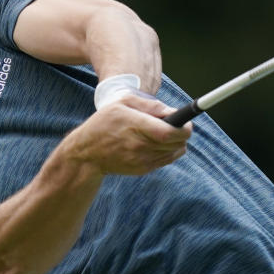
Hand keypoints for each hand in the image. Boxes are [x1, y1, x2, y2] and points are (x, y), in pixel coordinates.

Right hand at [65, 94, 191, 175]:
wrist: (87, 154)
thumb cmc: (104, 123)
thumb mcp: (122, 103)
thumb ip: (150, 105)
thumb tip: (173, 111)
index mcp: (136, 126)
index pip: (170, 132)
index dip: (184, 128)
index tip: (186, 122)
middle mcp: (141, 146)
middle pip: (177, 143)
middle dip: (183, 133)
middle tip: (178, 125)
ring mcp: (143, 160)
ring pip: (175, 152)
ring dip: (176, 142)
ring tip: (164, 133)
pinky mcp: (143, 169)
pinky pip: (166, 160)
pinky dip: (168, 151)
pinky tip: (156, 143)